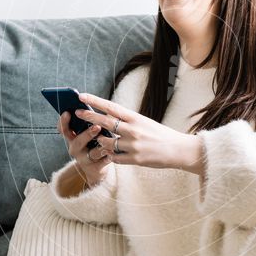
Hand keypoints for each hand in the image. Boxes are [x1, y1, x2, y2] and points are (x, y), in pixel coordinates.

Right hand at [57, 111, 111, 188]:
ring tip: (109, 143)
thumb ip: (89, 122)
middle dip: (87, 134)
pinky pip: (101, 163)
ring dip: (101, 147)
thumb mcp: (89, 133)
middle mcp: (75, 148)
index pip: (64, 129)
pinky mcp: (95, 168)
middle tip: (97, 127)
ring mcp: (84, 159)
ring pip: (92, 153)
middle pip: (78, 141)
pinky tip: (112, 154)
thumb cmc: (94, 144)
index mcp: (72, 137)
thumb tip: (95, 104)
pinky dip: (107, 158)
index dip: (63, 122)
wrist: (98, 168)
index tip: (67, 113)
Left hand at [74, 92, 201, 171]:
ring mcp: (133, 145)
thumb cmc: (161, 135)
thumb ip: (128, 121)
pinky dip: (111, 155)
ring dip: (101, 142)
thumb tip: (109, 116)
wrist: (178, 150)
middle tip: (77, 113)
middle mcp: (133, 130)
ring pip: (106, 143)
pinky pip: (114, 158)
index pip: (111, 107)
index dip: (95, 101)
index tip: (81, 96)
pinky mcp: (135, 159)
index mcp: (136, 118)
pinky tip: (112, 154)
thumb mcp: (145, 122)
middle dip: (89, 117)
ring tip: (100, 141)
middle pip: (104, 123)